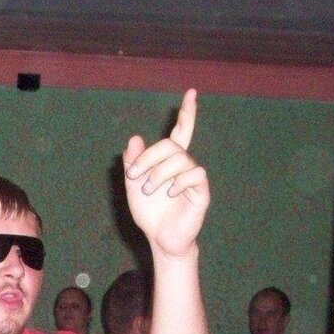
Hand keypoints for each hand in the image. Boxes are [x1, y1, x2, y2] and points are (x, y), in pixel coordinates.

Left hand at [122, 89, 209, 258]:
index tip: (191, 93)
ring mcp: (194, 178)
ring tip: (148, 190)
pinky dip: (179, 181)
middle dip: (149, 157)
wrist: (159, 240)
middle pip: (171, 145)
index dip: (187, 113)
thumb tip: (134, 138)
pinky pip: (195, 175)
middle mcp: (184, 166)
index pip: (181, 131)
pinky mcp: (201, 193)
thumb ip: (132, 163)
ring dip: (159, 173)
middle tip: (134, 175)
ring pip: (180, 159)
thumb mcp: (133, 186)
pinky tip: (170, 193)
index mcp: (169, 161)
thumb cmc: (150, 213)